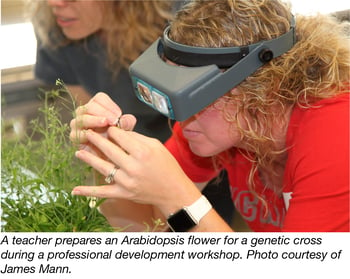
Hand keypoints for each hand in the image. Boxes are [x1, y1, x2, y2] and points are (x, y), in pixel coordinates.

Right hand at [70, 92, 136, 145]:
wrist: (110, 156)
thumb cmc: (116, 139)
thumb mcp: (126, 129)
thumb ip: (127, 122)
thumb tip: (125, 120)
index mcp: (97, 107)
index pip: (99, 98)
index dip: (109, 104)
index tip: (119, 114)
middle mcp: (85, 113)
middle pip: (89, 106)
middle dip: (103, 112)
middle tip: (114, 120)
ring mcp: (78, 125)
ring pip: (81, 118)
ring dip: (94, 120)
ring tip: (105, 123)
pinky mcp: (74, 137)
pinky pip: (77, 134)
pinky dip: (86, 134)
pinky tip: (96, 137)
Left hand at [72, 127, 200, 216]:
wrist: (173, 190)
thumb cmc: (167, 165)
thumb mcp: (156, 145)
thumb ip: (137, 138)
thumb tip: (120, 131)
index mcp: (142, 152)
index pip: (120, 136)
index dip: (112, 130)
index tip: (107, 127)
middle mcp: (133, 167)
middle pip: (109, 149)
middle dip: (97, 139)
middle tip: (87, 133)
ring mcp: (126, 182)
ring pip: (103, 167)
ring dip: (89, 159)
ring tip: (78, 151)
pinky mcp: (124, 194)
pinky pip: (103, 192)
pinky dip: (89, 192)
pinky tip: (75, 190)